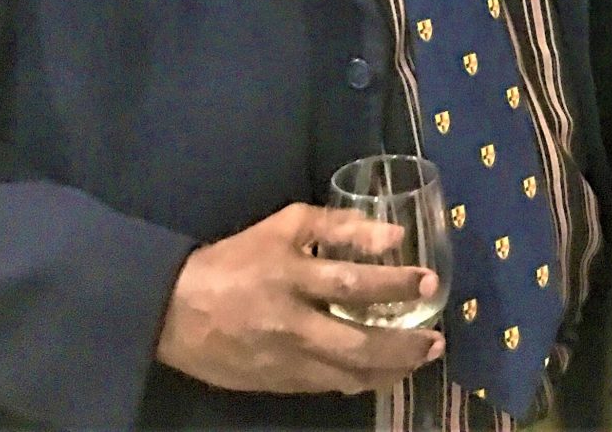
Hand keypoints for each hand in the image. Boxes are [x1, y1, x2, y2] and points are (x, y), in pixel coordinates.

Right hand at [156, 203, 443, 394]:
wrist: (173, 311)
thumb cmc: (236, 259)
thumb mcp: (284, 226)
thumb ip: (338, 226)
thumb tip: (392, 236)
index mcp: (291, 277)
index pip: (351, 284)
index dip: (393, 284)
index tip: (428, 280)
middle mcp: (290, 324)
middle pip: (357, 344)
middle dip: (403, 346)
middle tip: (438, 340)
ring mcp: (284, 360)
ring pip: (347, 375)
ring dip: (390, 371)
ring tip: (421, 361)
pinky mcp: (277, 383)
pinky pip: (327, 387)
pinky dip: (360, 381)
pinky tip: (382, 374)